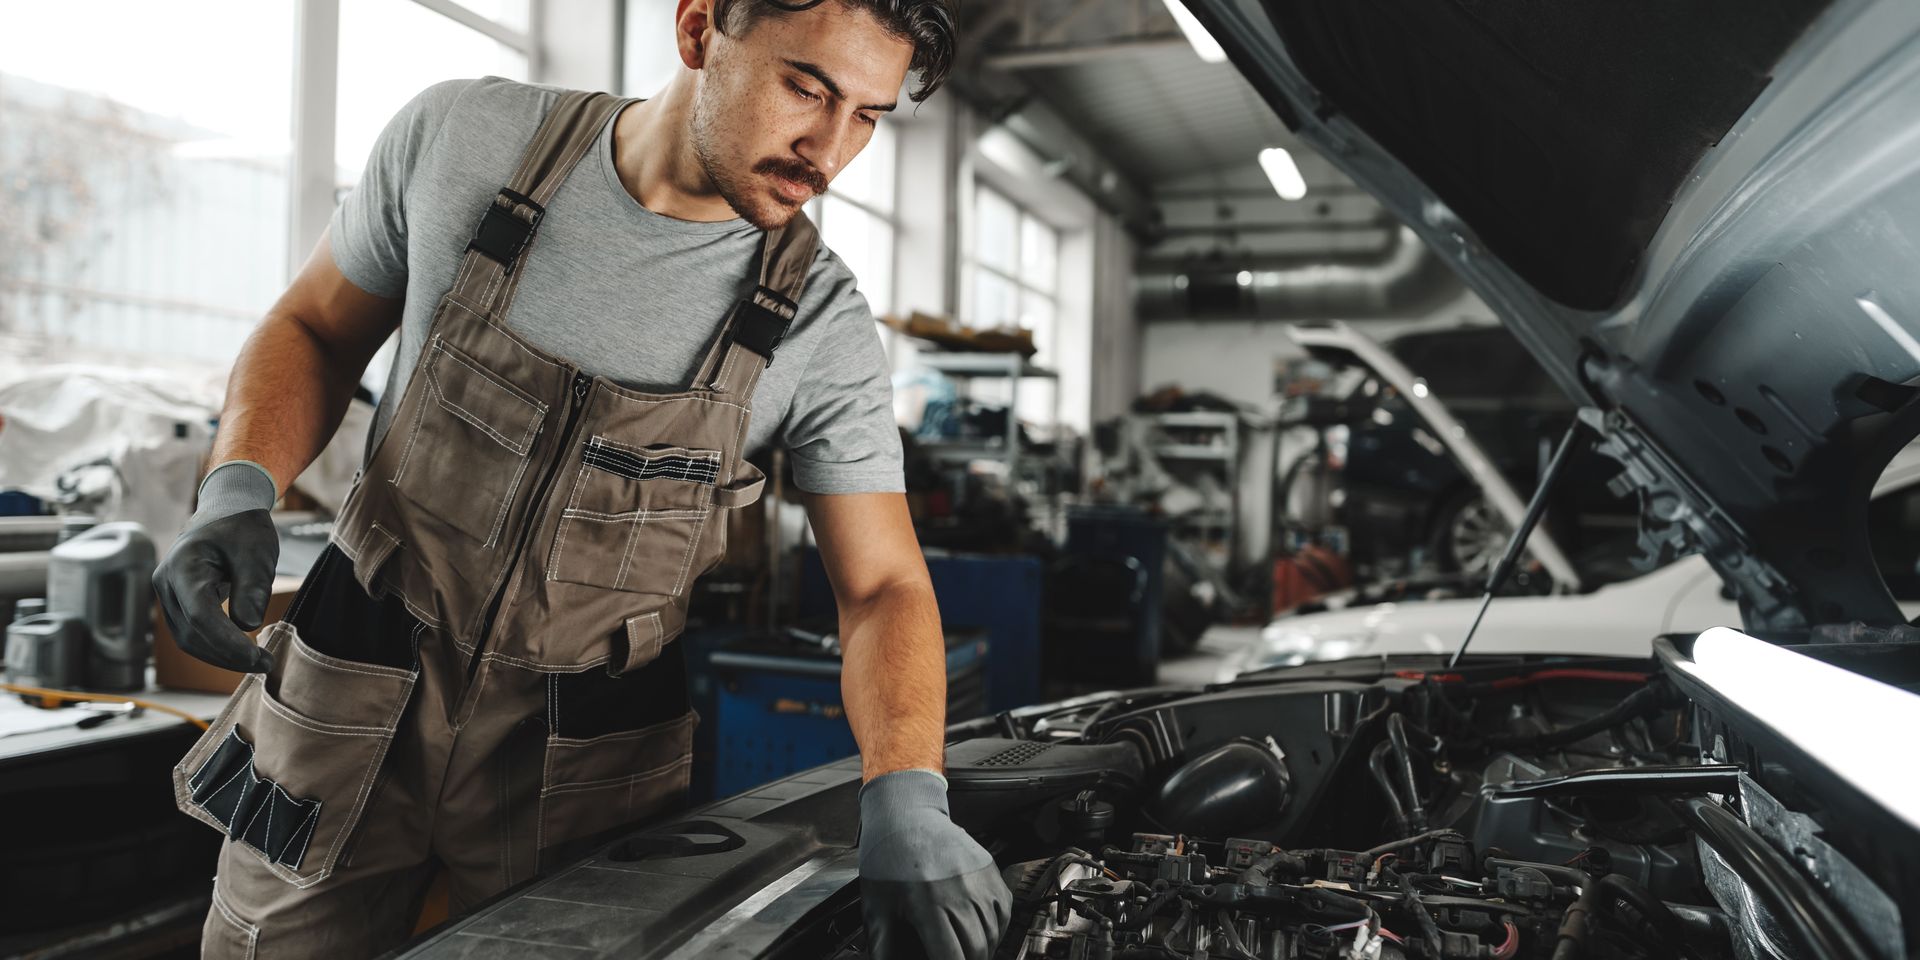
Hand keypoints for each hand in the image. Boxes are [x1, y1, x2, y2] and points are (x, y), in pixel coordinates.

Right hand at [152, 462, 279, 673]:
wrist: (227, 511)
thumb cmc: (243, 528)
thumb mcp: (256, 552)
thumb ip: (252, 586)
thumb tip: (248, 625)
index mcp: (182, 566)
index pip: (200, 615)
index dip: (227, 642)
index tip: (257, 657)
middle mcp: (165, 582)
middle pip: (191, 633)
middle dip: (227, 655)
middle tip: (265, 665)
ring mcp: (168, 594)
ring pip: (188, 639)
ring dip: (221, 656)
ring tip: (257, 662)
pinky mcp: (177, 603)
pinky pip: (191, 633)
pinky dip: (215, 646)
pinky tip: (242, 653)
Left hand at [858, 769, 1011, 959]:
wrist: (906, 817)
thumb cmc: (888, 860)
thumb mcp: (877, 907)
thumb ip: (883, 946)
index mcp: (927, 904)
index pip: (951, 956)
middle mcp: (958, 892)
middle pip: (977, 949)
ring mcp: (978, 880)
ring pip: (993, 932)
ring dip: (984, 949)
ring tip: (968, 952)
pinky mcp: (990, 871)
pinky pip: (1003, 911)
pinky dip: (997, 929)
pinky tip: (983, 934)